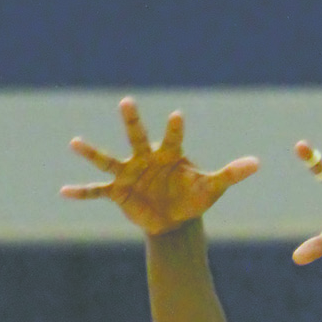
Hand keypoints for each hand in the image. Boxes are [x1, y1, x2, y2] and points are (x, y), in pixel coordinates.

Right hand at [62, 98, 258, 235]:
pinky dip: (82, 193)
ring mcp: (129, 174)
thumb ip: (231, 174)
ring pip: (109, 159)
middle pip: (137, 136)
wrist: (174, 220)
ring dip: (92, 152)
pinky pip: (97, 192)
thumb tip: (257, 164)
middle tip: (127, 101)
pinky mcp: (118, 193)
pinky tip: (64, 192)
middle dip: (132, 121)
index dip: (174, 128)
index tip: (177, 116)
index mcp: (169, 153)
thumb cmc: (192, 198)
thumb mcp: (212, 188)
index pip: (173, 137)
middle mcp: (145, 158)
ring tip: (75, 142)